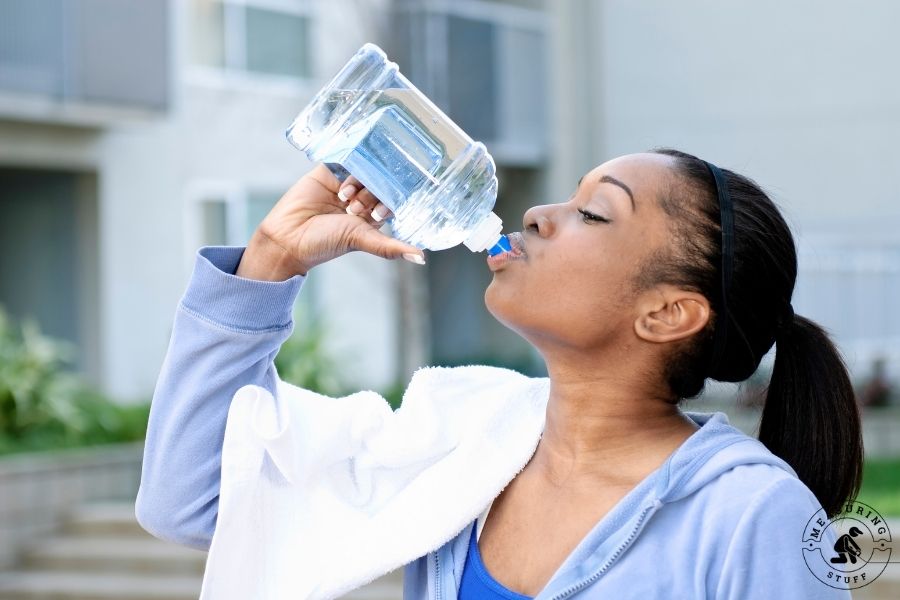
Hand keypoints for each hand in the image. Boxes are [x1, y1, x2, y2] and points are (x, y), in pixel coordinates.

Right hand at [237, 165, 424, 279]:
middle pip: (379, 182)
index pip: (392, 198)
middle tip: (354, 209)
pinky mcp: (326, 171)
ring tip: (343, 200)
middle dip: (370, 194)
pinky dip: (346, 163)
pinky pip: (343, 158)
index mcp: (372, 215)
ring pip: (363, 170)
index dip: (387, 201)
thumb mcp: (362, 240)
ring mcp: (344, 183)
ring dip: (356, 183)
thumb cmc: (325, 243)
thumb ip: (390, 247)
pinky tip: (341, 178)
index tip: (376, 213)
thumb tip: (420, 259)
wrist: (288, 236)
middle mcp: (361, 198)